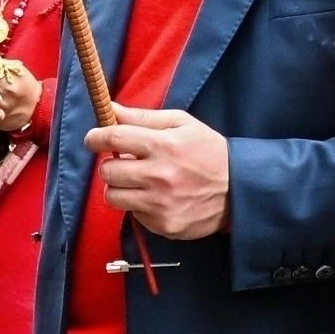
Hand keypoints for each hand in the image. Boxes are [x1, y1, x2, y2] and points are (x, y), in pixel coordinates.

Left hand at [86, 106, 227, 236]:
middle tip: (126, 163)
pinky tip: (157, 198)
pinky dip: (139, 205)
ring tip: (139, 182)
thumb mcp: (182, 124)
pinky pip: (133, 214)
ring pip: (113, 197)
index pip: (113, 138)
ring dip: (120, 188)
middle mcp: (160, 176)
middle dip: (111, 165)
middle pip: (107, 171)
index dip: (96, 138)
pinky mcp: (164, 225)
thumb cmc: (209, 151)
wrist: (241, 189)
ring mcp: (161, 204)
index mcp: (164, 145)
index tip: (94, 139)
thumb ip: (142, 117)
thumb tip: (109, 108)